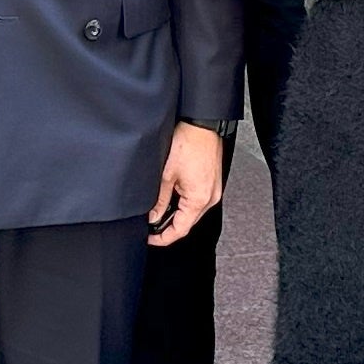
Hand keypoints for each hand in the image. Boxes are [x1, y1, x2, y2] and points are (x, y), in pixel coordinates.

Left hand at [149, 120, 224, 245]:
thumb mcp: (166, 175)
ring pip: (192, 211)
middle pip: (188, 222)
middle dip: (169, 226)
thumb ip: (160, 200)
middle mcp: (210, 198)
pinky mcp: (213, 182)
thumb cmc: (188, 143)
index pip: (180, 229)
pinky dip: (185, 203)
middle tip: (151, 226)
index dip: (163, 237)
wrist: (202, 125)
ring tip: (159, 210)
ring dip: (177, 214)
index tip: (150, 238)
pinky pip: (198, 200)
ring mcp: (214, 190)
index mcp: (199, 199)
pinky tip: (173, 197)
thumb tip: (153, 216)